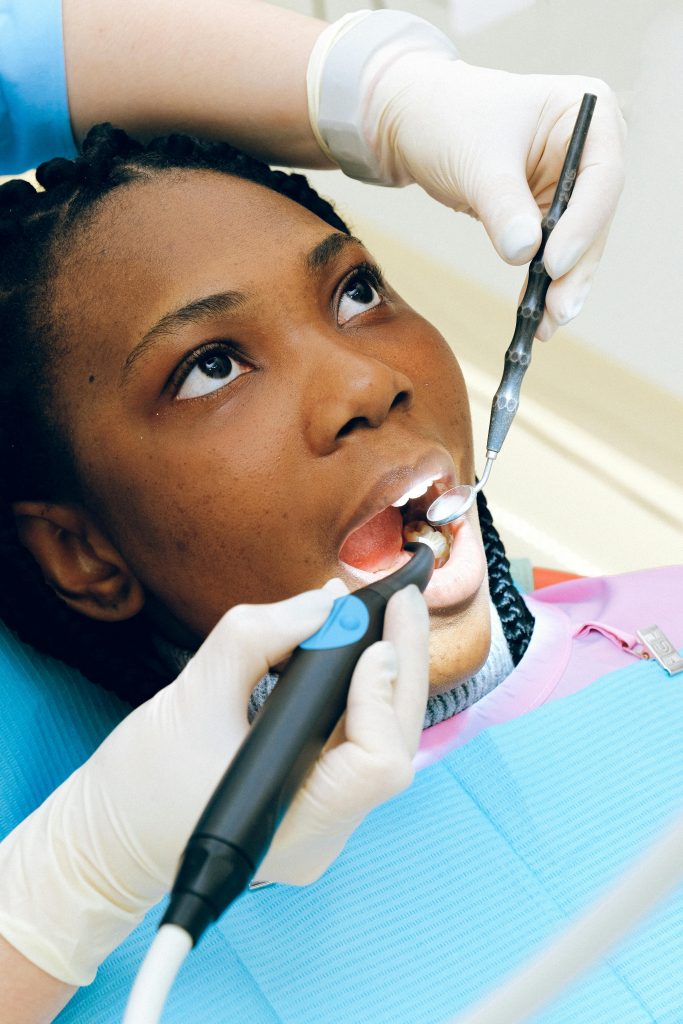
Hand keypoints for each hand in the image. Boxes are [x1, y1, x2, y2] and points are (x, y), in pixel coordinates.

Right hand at [0, 581, 427, 984]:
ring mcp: (322, 819)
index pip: (376, 761)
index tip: (366, 635)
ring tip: (386, 613)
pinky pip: (355, 738)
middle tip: (402, 598)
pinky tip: (359, 646)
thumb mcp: (191, 696)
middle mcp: (323, 831)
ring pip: (382, 738)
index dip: (379, 692)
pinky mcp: (313, 798)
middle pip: (392, 742)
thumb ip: (257, 637)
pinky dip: (361, 690)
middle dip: (402, 663)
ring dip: (387, 672)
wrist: (108, 838)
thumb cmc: (139, 784)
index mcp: (296, 826)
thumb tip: (323, 601)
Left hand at [310, 12, 625, 341]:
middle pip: (595, 217)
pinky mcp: (546, 212)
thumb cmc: (447, 118)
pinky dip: (542, 283)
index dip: (583, 224)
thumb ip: (503, 206)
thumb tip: (525, 254)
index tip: (555, 263)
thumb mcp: (476, 160)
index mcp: (586, 113)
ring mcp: (569, 183)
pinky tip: (535, 315)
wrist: (413, 122)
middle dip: (576, 267)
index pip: (602, 176)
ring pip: (577, 243)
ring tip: (547, 326)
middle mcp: (589, 148)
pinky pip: (551, 253)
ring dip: (562, 286)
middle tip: (560, 310)